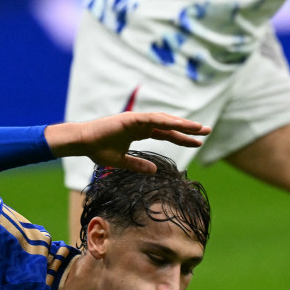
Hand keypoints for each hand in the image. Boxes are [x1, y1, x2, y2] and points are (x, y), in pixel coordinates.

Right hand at [45, 112, 210, 172]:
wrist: (82, 142)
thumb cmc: (98, 150)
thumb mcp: (122, 161)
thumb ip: (138, 165)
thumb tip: (154, 171)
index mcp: (139, 131)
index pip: (166, 133)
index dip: (182, 138)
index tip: (197, 142)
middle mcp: (141, 123)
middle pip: (169, 125)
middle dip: (188, 129)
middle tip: (206, 132)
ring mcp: (136, 119)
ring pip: (164, 120)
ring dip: (182, 123)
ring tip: (198, 128)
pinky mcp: (131, 118)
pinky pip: (152, 119)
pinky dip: (166, 121)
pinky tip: (179, 124)